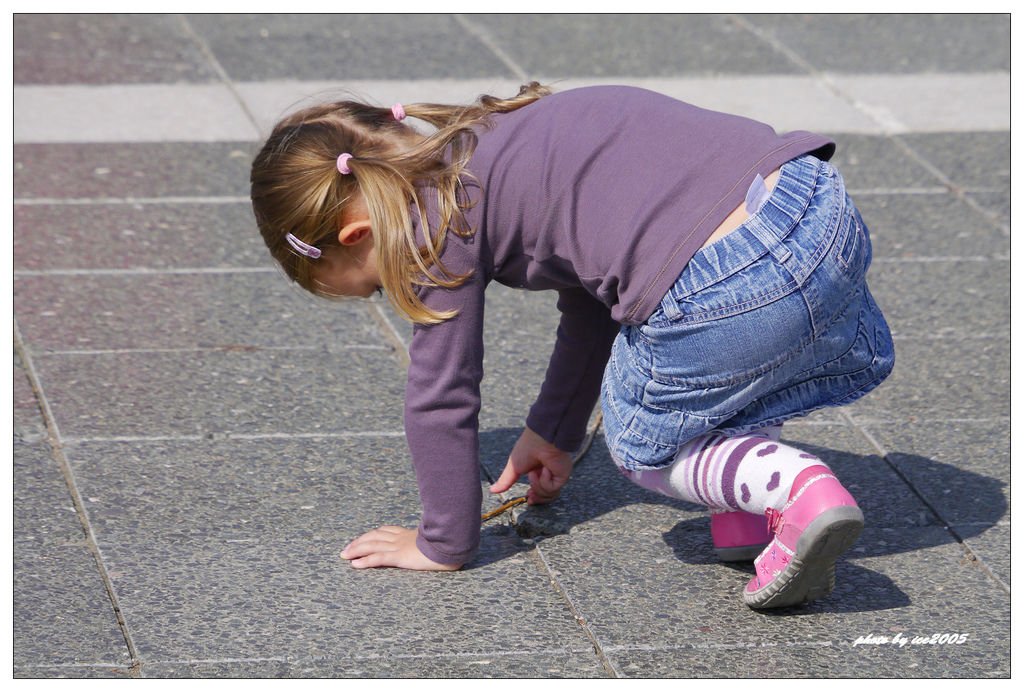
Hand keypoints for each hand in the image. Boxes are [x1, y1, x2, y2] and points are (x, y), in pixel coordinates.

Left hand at [340, 526, 461, 570]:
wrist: (453, 542)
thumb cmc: (450, 542)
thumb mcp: (439, 539)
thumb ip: (433, 539)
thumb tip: (440, 539)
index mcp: (410, 534)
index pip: (386, 531)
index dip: (372, 535)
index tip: (363, 538)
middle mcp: (401, 538)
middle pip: (374, 536)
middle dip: (359, 542)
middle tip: (346, 549)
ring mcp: (400, 546)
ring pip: (372, 545)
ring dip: (356, 550)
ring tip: (345, 556)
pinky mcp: (400, 556)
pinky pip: (378, 558)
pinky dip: (365, 561)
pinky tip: (355, 565)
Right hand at [490, 426, 573, 503]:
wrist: (541, 440)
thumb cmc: (527, 448)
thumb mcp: (513, 468)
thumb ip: (505, 481)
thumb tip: (492, 490)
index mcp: (538, 471)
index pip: (539, 490)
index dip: (535, 497)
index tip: (529, 500)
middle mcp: (549, 474)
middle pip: (546, 496)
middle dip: (538, 498)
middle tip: (531, 497)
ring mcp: (557, 475)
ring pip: (548, 495)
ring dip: (538, 485)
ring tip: (534, 473)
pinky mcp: (562, 476)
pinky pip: (552, 489)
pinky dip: (545, 481)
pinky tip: (544, 469)